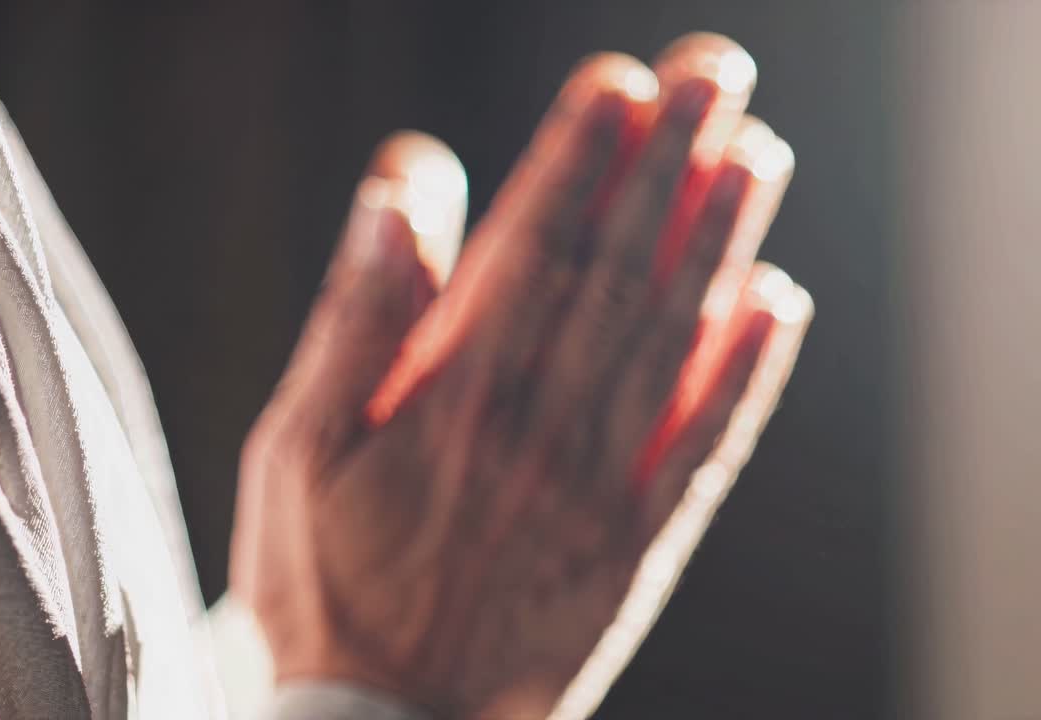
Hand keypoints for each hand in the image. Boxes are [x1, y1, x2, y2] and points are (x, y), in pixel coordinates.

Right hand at [230, 33, 811, 718]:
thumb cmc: (322, 584)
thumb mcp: (293, 452)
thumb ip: (353, 323)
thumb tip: (403, 199)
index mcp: (454, 398)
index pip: (533, 250)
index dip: (580, 160)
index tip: (620, 86)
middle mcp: (540, 429)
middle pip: (615, 275)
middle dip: (668, 168)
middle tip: (715, 77)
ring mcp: (599, 489)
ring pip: (670, 344)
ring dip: (718, 246)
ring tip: (755, 158)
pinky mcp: (635, 546)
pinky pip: (704, 452)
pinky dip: (747, 378)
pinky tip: (777, 308)